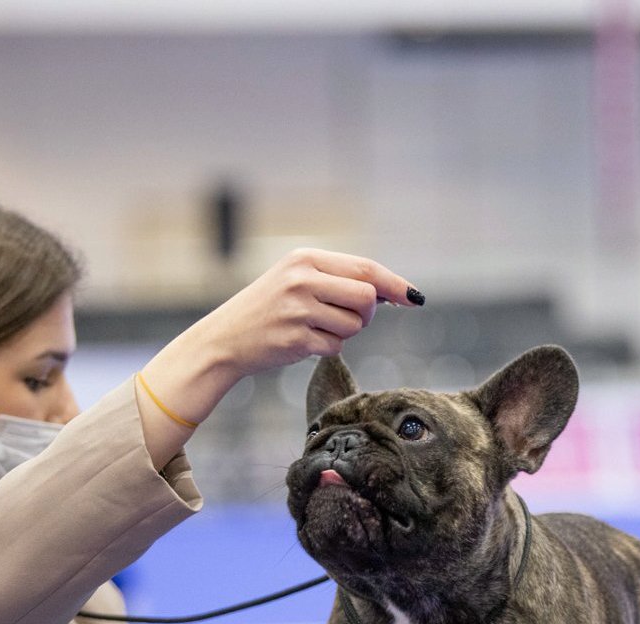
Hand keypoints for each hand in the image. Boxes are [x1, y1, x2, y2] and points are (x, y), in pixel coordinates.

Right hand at [186, 247, 420, 380]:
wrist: (224, 339)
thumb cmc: (268, 309)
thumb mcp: (297, 280)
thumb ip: (339, 280)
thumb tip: (391, 292)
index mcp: (306, 259)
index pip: (365, 268)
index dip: (395, 284)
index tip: (416, 298)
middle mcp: (302, 280)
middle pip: (367, 298)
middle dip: (367, 314)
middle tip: (348, 318)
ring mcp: (298, 310)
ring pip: (354, 325)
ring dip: (344, 333)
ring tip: (315, 328)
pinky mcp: (295, 339)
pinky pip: (335, 347)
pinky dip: (327, 348)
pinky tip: (302, 342)